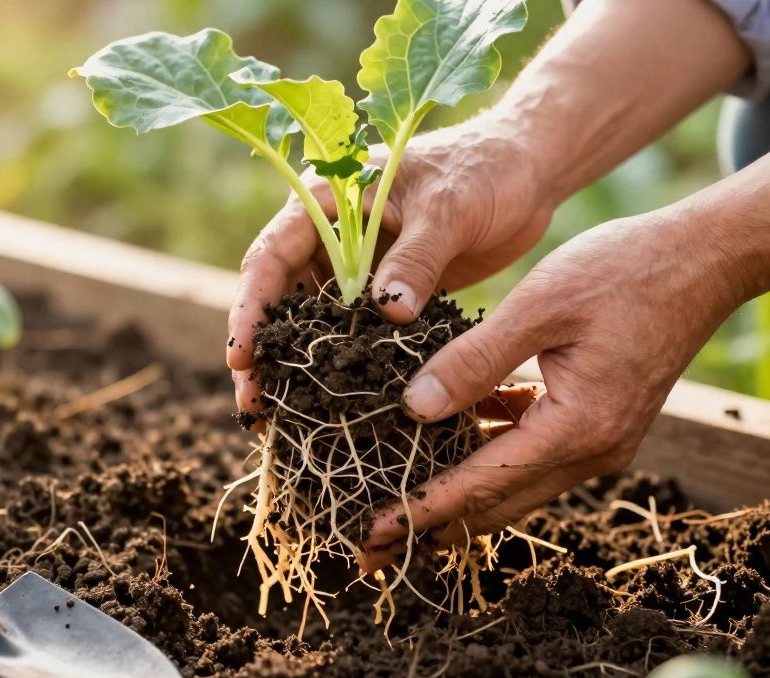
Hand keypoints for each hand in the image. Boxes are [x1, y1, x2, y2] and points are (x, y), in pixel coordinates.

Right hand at [227, 121, 554, 412]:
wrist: (527, 172)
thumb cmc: (485, 170)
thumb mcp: (449, 209)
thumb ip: (416, 259)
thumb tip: (390, 314)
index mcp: (327, 198)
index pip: (273, 254)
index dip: (252, 307)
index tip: (243, 355)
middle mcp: (329, 233)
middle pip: (279, 296)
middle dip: (263, 350)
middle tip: (254, 404)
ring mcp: (355, 265)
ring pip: (309, 320)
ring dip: (294, 364)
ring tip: (279, 416)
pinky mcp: (384, 291)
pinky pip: (352, 331)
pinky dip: (339, 364)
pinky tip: (330, 404)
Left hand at [360, 210, 749, 569]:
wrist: (705, 260)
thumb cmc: (625, 270)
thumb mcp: (539, 305)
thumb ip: (475, 361)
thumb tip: (414, 409)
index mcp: (578, 428)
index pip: (483, 484)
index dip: (422, 508)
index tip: (371, 530)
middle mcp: (592, 451)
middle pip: (496, 503)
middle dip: (432, 521)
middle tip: (369, 540)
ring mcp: (600, 442)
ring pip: (512, 482)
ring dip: (457, 489)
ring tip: (395, 492)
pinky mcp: (599, 424)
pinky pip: (532, 452)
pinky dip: (490, 450)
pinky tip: (449, 431)